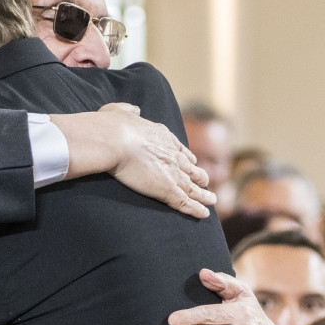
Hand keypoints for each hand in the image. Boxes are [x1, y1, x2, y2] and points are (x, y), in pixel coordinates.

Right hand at [52, 104, 215, 218]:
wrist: (115, 139)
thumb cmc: (112, 126)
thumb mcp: (120, 111)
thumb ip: (128, 110)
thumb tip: (135, 110)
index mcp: (163, 137)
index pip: (180, 150)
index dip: (187, 158)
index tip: (191, 161)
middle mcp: (173, 155)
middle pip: (192, 169)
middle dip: (199, 176)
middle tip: (205, 182)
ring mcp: (173, 173)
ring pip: (194, 187)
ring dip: (204, 195)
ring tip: (212, 200)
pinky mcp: (168, 189)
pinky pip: (186, 202)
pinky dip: (196, 209)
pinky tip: (204, 214)